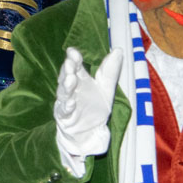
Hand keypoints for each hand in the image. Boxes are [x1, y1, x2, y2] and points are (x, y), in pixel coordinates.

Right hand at [53, 46, 123, 168]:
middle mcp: (71, 89)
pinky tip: (71, 102)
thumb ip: (110, 71)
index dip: (73, 58)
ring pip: (64, 92)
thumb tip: (118, 50)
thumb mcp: (107, 88)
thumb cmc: (95, 108)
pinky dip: (67, 106)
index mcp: (80, 79)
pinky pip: (64, 111)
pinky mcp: (65, 117)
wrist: (90, 132)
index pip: (75, 66)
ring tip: (70, 79)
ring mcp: (66, 102)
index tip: (73, 52)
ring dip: (66, 86)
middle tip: (70, 63)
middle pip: (66, 76)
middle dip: (68, 69)